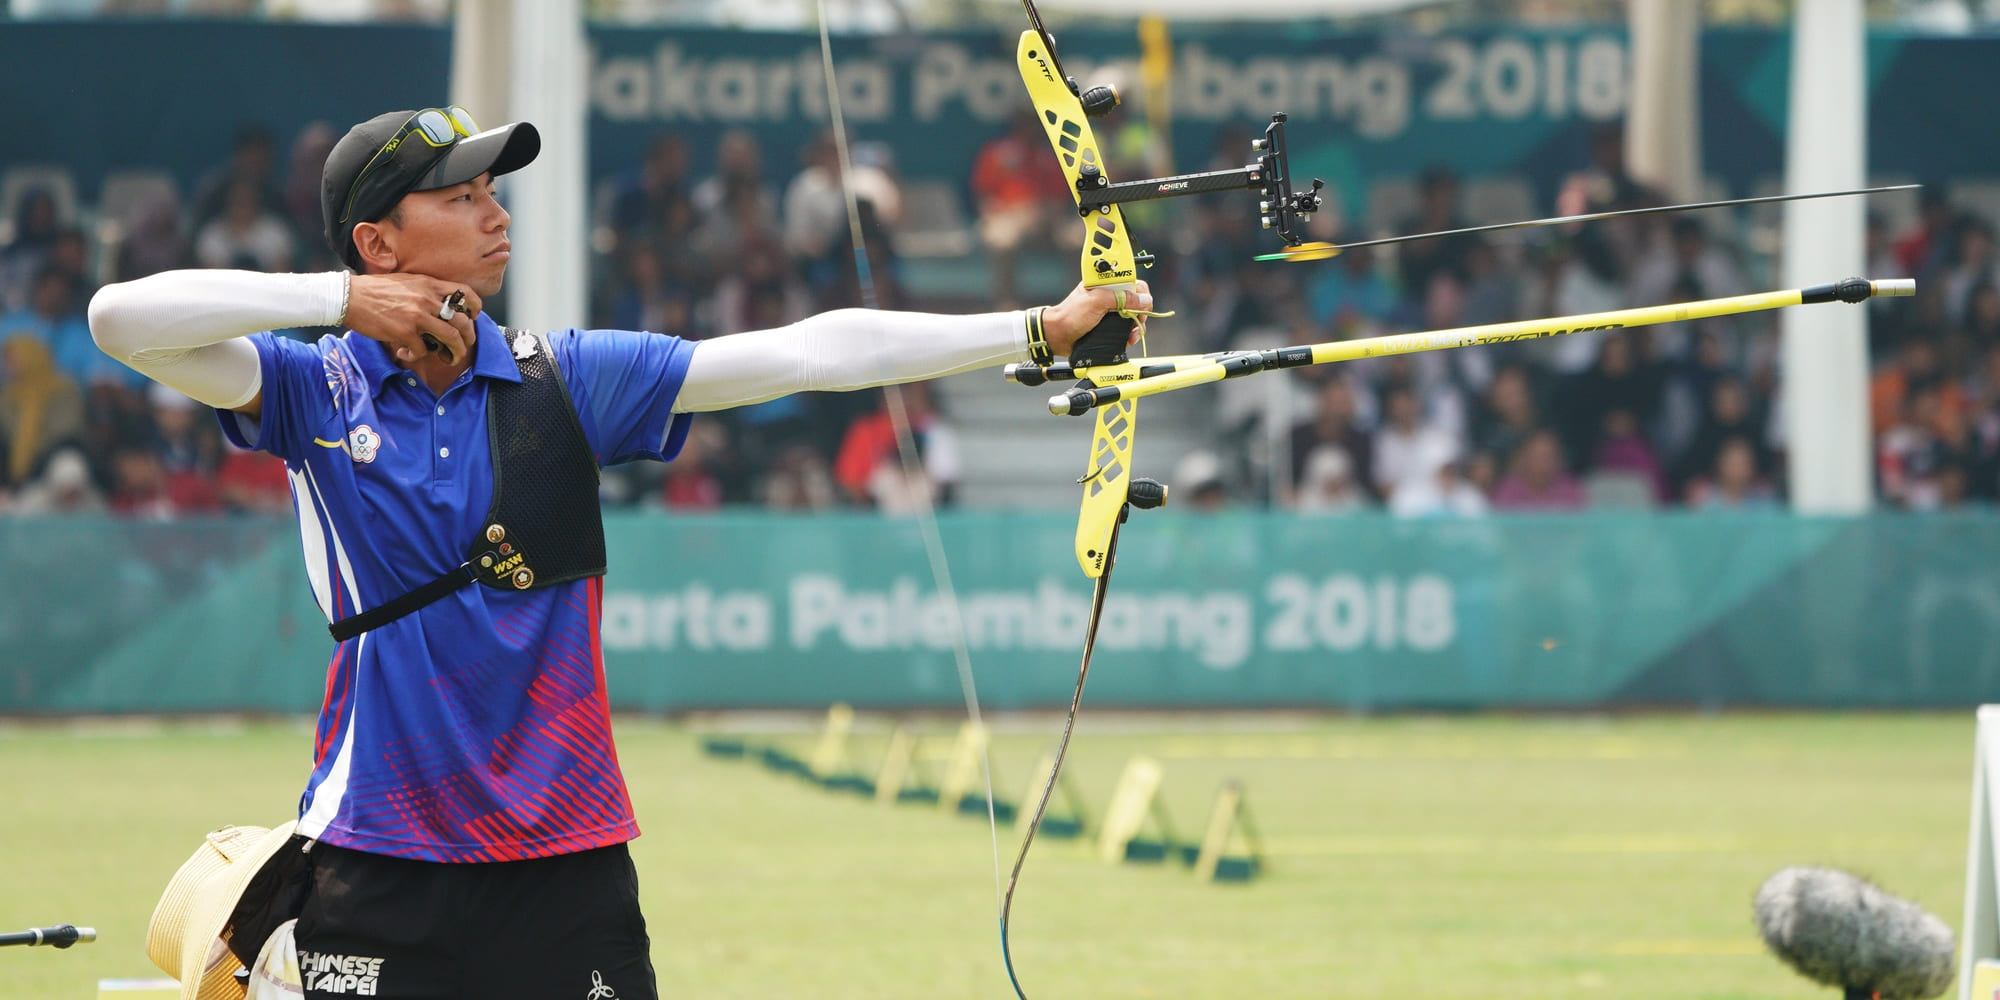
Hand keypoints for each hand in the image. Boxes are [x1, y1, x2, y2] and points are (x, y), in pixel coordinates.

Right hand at [343, 273, 481, 365]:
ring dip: (454, 352)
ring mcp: (417, 316)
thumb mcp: (406, 281)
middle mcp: (427, 299)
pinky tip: (407, 354)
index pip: (465, 292)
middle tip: (463, 346)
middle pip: (463, 321)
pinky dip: (418, 356)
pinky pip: (423, 350)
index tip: (473, 317)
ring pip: (451, 338)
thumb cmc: (374, 289)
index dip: (475, 307)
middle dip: (469, 338)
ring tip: (448, 358)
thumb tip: (439, 304)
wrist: (349, 296)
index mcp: (429, 284)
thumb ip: (424, 290)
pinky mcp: (404, 332)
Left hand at [1039, 280, 1153, 357]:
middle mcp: (1110, 296)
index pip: (1132, 282)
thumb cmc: (1070, 315)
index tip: (1142, 304)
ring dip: (1136, 325)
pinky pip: (1126, 328)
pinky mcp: (1110, 326)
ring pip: (1133, 315)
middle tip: (1138, 320)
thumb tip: (1144, 300)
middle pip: (1136, 300)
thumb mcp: (1096, 302)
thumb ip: (1120, 298)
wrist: (1057, 336)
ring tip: (1132, 334)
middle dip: (1140, 311)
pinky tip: (1128, 339)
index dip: (1140, 292)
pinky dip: (1130, 334)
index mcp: (1106, 284)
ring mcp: (1110, 312)